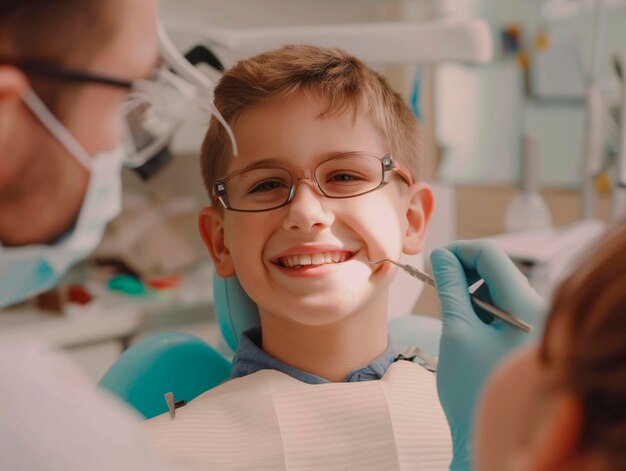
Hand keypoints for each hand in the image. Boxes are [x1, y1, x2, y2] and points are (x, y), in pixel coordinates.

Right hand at [430, 240, 545, 469]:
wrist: (489, 436)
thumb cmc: (473, 387)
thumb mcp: (457, 331)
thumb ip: (450, 287)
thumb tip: (440, 256)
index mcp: (527, 306)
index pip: (491, 255)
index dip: (458, 251)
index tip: (432, 261)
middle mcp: (539, 310)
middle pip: (497, 269)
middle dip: (463, 271)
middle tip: (435, 283)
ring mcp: (536, 324)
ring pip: (499, 288)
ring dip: (471, 291)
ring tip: (451, 313)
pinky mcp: (529, 336)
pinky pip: (504, 307)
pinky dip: (480, 308)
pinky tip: (466, 326)